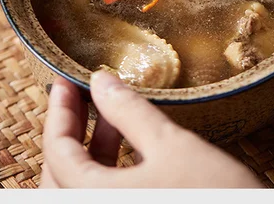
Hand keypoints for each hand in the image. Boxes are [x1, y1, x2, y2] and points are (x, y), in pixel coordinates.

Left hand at [40, 70, 262, 187]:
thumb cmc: (217, 198)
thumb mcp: (171, 145)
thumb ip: (129, 111)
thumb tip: (100, 80)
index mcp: (94, 200)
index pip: (56, 152)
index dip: (59, 111)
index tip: (64, 82)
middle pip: (60, 176)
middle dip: (71, 131)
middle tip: (82, 96)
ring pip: (82, 190)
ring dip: (91, 153)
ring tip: (113, 117)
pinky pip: (106, 199)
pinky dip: (108, 173)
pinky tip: (132, 149)